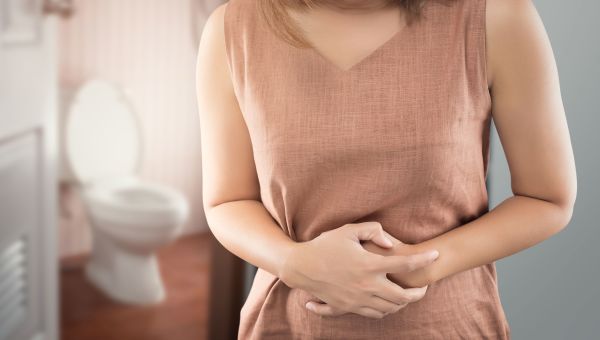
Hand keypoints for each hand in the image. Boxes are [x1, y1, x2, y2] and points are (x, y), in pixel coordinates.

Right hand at [279, 221, 439, 318]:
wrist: (301, 267)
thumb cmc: (324, 245)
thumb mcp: (348, 230)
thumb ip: (373, 231)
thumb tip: (391, 244)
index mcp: (369, 264)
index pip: (405, 264)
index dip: (424, 260)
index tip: (435, 256)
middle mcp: (366, 285)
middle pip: (403, 296)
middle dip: (419, 293)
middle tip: (424, 287)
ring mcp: (357, 299)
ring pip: (390, 309)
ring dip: (403, 303)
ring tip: (408, 295)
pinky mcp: (348, 307)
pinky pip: (374, 315)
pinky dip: (385, 311)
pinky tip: (388, 304)